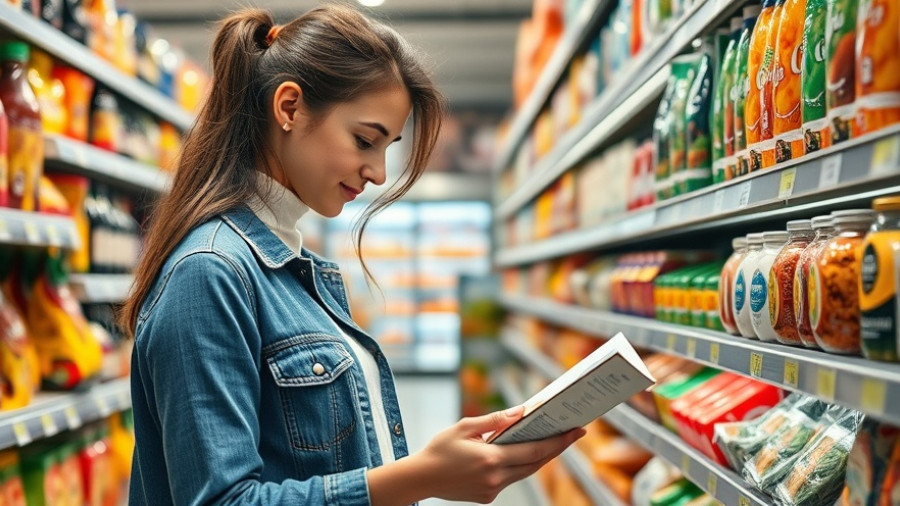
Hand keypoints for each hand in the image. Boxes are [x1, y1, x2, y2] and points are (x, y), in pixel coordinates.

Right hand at [414, 406, 585, 503]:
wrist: (420, 478)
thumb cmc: (440, 449)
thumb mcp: (464, 427)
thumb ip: (494, 420)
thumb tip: (520, 412)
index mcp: (491, 459)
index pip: (535, 450)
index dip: (559, 441)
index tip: (576, 431)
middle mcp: (495, 478)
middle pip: (536, 463)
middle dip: (556, 448)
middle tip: (573, 434)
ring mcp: (492, 490)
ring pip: (525, 473)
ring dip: (540, 457)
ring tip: (553, 441)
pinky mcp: (487, 497)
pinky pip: (510, 479)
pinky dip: (518, 466)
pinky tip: (522, 453)